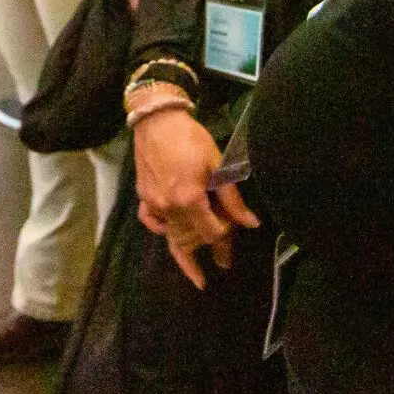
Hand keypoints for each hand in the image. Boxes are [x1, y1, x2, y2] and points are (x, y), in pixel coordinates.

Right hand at [134, 108, 260, 289]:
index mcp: (189, 200)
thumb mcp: (217, 164)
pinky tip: (170, 234)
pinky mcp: (143, 197)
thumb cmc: (191, 138)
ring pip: (171, 237)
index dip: (224, 234)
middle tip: (224, 262)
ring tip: (196, 274)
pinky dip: (162, 230)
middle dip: (209, 250)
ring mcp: (153, 204)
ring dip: (186, 252)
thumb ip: (232, 198)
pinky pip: (152, 223)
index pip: (210, 232)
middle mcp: (169, 208)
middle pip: (192, 239)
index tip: (233, 228)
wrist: (158, 120)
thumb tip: (250, 224)